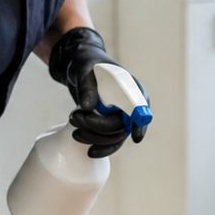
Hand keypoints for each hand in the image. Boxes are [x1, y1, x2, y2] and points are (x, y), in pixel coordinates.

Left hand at [48, 27, 147, 156]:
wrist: (81, 66)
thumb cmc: (86, 63)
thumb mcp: (84, 70)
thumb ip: (87, 87)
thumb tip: (87, 107)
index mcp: (131, 87)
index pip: (140, 107)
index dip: (140, 122)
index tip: (136, 136)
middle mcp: (130, 104)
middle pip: (122, 126)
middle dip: (97, 127)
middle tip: (74, 117)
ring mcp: (121, 116)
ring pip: (114, 137)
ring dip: (93, 138)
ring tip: (74, 127)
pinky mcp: (110, 124)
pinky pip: (110, 142)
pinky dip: (100, 147)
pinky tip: (89, 151)